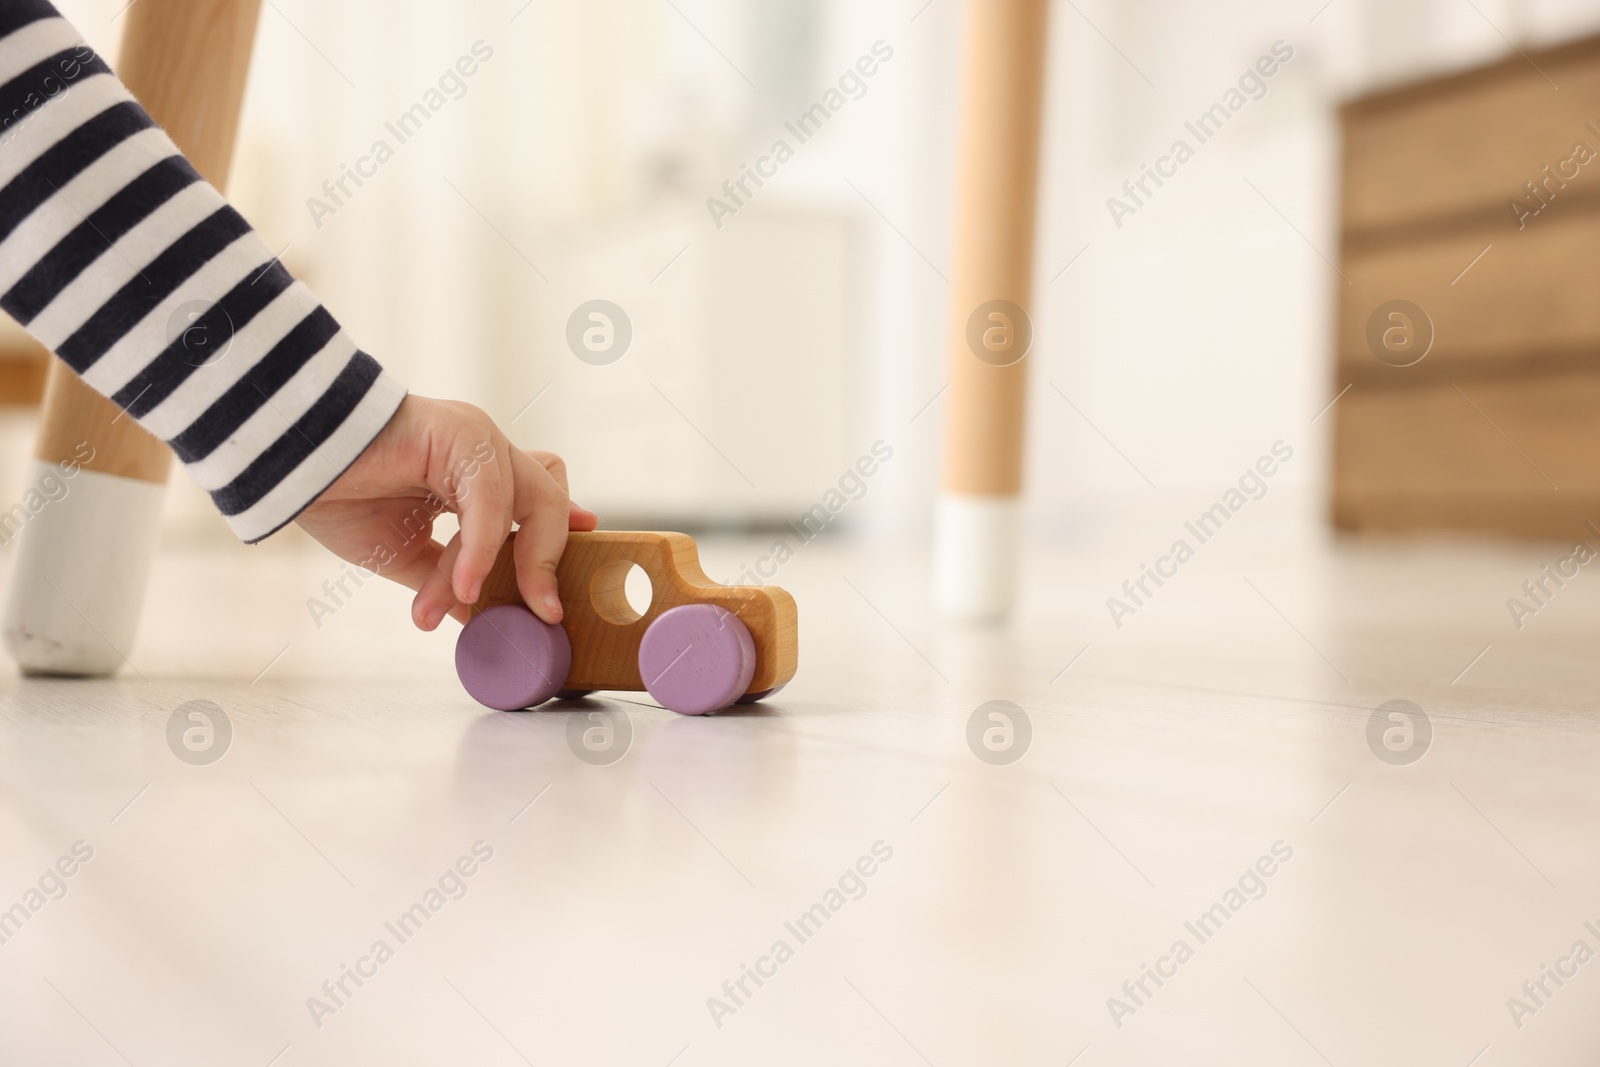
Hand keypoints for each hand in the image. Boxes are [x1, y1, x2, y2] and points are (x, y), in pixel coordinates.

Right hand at [295, 395, 597, 629]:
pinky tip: (464, 586)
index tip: (567, 578)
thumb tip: (478, 615)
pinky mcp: (462, 434)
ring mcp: (477, 437)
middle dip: (547, 562)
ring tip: (464, 605)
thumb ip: (446, 578)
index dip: (560, 533)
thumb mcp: (402, 553)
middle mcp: (484, 449)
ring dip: (495, 568)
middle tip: (543, 615)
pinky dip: (482, 548)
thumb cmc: (334, 494)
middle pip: (548, 499)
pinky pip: (490, 501)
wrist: (283, 462)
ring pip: (527, 502)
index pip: (539, 498)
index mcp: (474, 473)